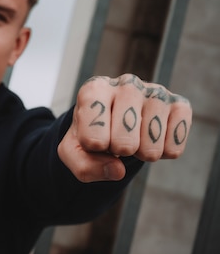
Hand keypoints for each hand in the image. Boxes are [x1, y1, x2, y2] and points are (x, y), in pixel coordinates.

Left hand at [58, 74, 191, 182]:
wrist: (114, 121)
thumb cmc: (91, 133)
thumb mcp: (73, 151)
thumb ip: (84, 166)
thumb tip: (117, 170)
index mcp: (94, 89)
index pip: (93, 138)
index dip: (93, 149)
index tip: (92, 137)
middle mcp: (127, 83)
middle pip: (124, 143)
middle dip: (118, 152)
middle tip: (115, 140)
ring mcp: (156, 92)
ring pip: (151, 147)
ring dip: (141, 154)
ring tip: (134, 137)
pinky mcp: (180, 105)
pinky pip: (174, 148)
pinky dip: (163, 154)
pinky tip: (153, 138)